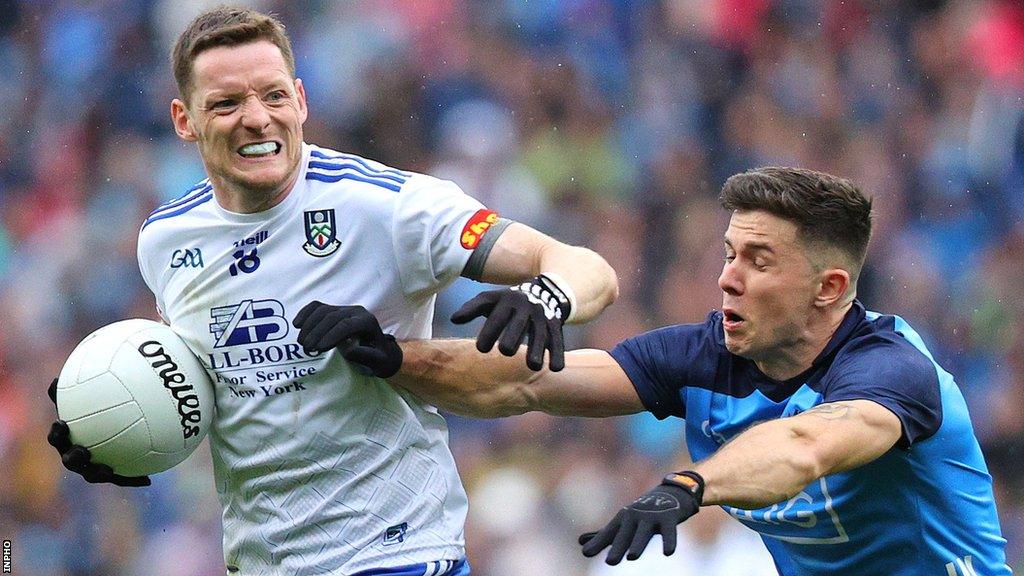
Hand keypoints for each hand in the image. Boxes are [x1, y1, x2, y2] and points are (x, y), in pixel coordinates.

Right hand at [46, 378, 150, 486]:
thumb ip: (96, 380)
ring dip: (95, 473)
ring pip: (92, 473)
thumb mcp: (105, 390)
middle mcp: (77, 453)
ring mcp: (93, 467)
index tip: (63, 423)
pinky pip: (122, 478)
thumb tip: (84, 368)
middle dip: (72, 456)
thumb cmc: (109, 403)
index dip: (58, 432)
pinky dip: (132, 479)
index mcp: (71, 435)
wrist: (126, 424)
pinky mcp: (112, 475)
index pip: (60, 434)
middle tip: (81, 450)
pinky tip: (147, 481)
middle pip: (70, 458)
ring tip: (106, 470)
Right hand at [292, 301, 402, 377]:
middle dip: (317, 332)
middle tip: (307, 348)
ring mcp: (345, 309)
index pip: (346, 325)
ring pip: (322, 310)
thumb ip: (365, 355)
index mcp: (367, 322)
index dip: (331, 335)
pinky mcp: (335, 310)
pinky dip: (306, 313)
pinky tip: (297, 324)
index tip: (319, 348)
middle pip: (332, 316)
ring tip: (302, 342)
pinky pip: (317, 307)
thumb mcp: (378, 361)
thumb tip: (347, 347)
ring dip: (309, 324)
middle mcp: (356, 311)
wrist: (381, 350)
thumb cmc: (380, 358)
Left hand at [450, 274, 571, 371]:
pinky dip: (557, 354)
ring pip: (541, 335)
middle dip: (513, 337)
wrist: (545, 291)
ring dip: (537, 349)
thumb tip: (454, 320)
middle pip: (519, 325)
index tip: (481, 349)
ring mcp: (542, 318)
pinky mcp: (555, 327)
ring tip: (533, 366)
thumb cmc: (509, 302)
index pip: (497, 318)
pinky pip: (558, 341)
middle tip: (505, 351)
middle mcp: (527, 309)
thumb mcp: (490, 300)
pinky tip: (555, 369)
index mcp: (508, 302)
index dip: (489, 332)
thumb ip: (471, 309)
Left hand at [579, 472, 703, 564]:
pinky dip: (669, 540)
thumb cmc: (642, 513)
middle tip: (610, 562)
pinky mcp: (669, 517)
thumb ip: (603, 535)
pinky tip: (668, 552)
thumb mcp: (623, 523)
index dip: (598, 543)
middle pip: (625, 534)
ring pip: (644, 532)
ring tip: (632, 557)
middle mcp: (635, 516)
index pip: (609, 533)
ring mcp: (652, 516)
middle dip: (618, 547)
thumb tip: (580, 543)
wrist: (672, 494)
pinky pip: (669, 531)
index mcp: (623, 519)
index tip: (585, 553)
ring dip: (638, 544)